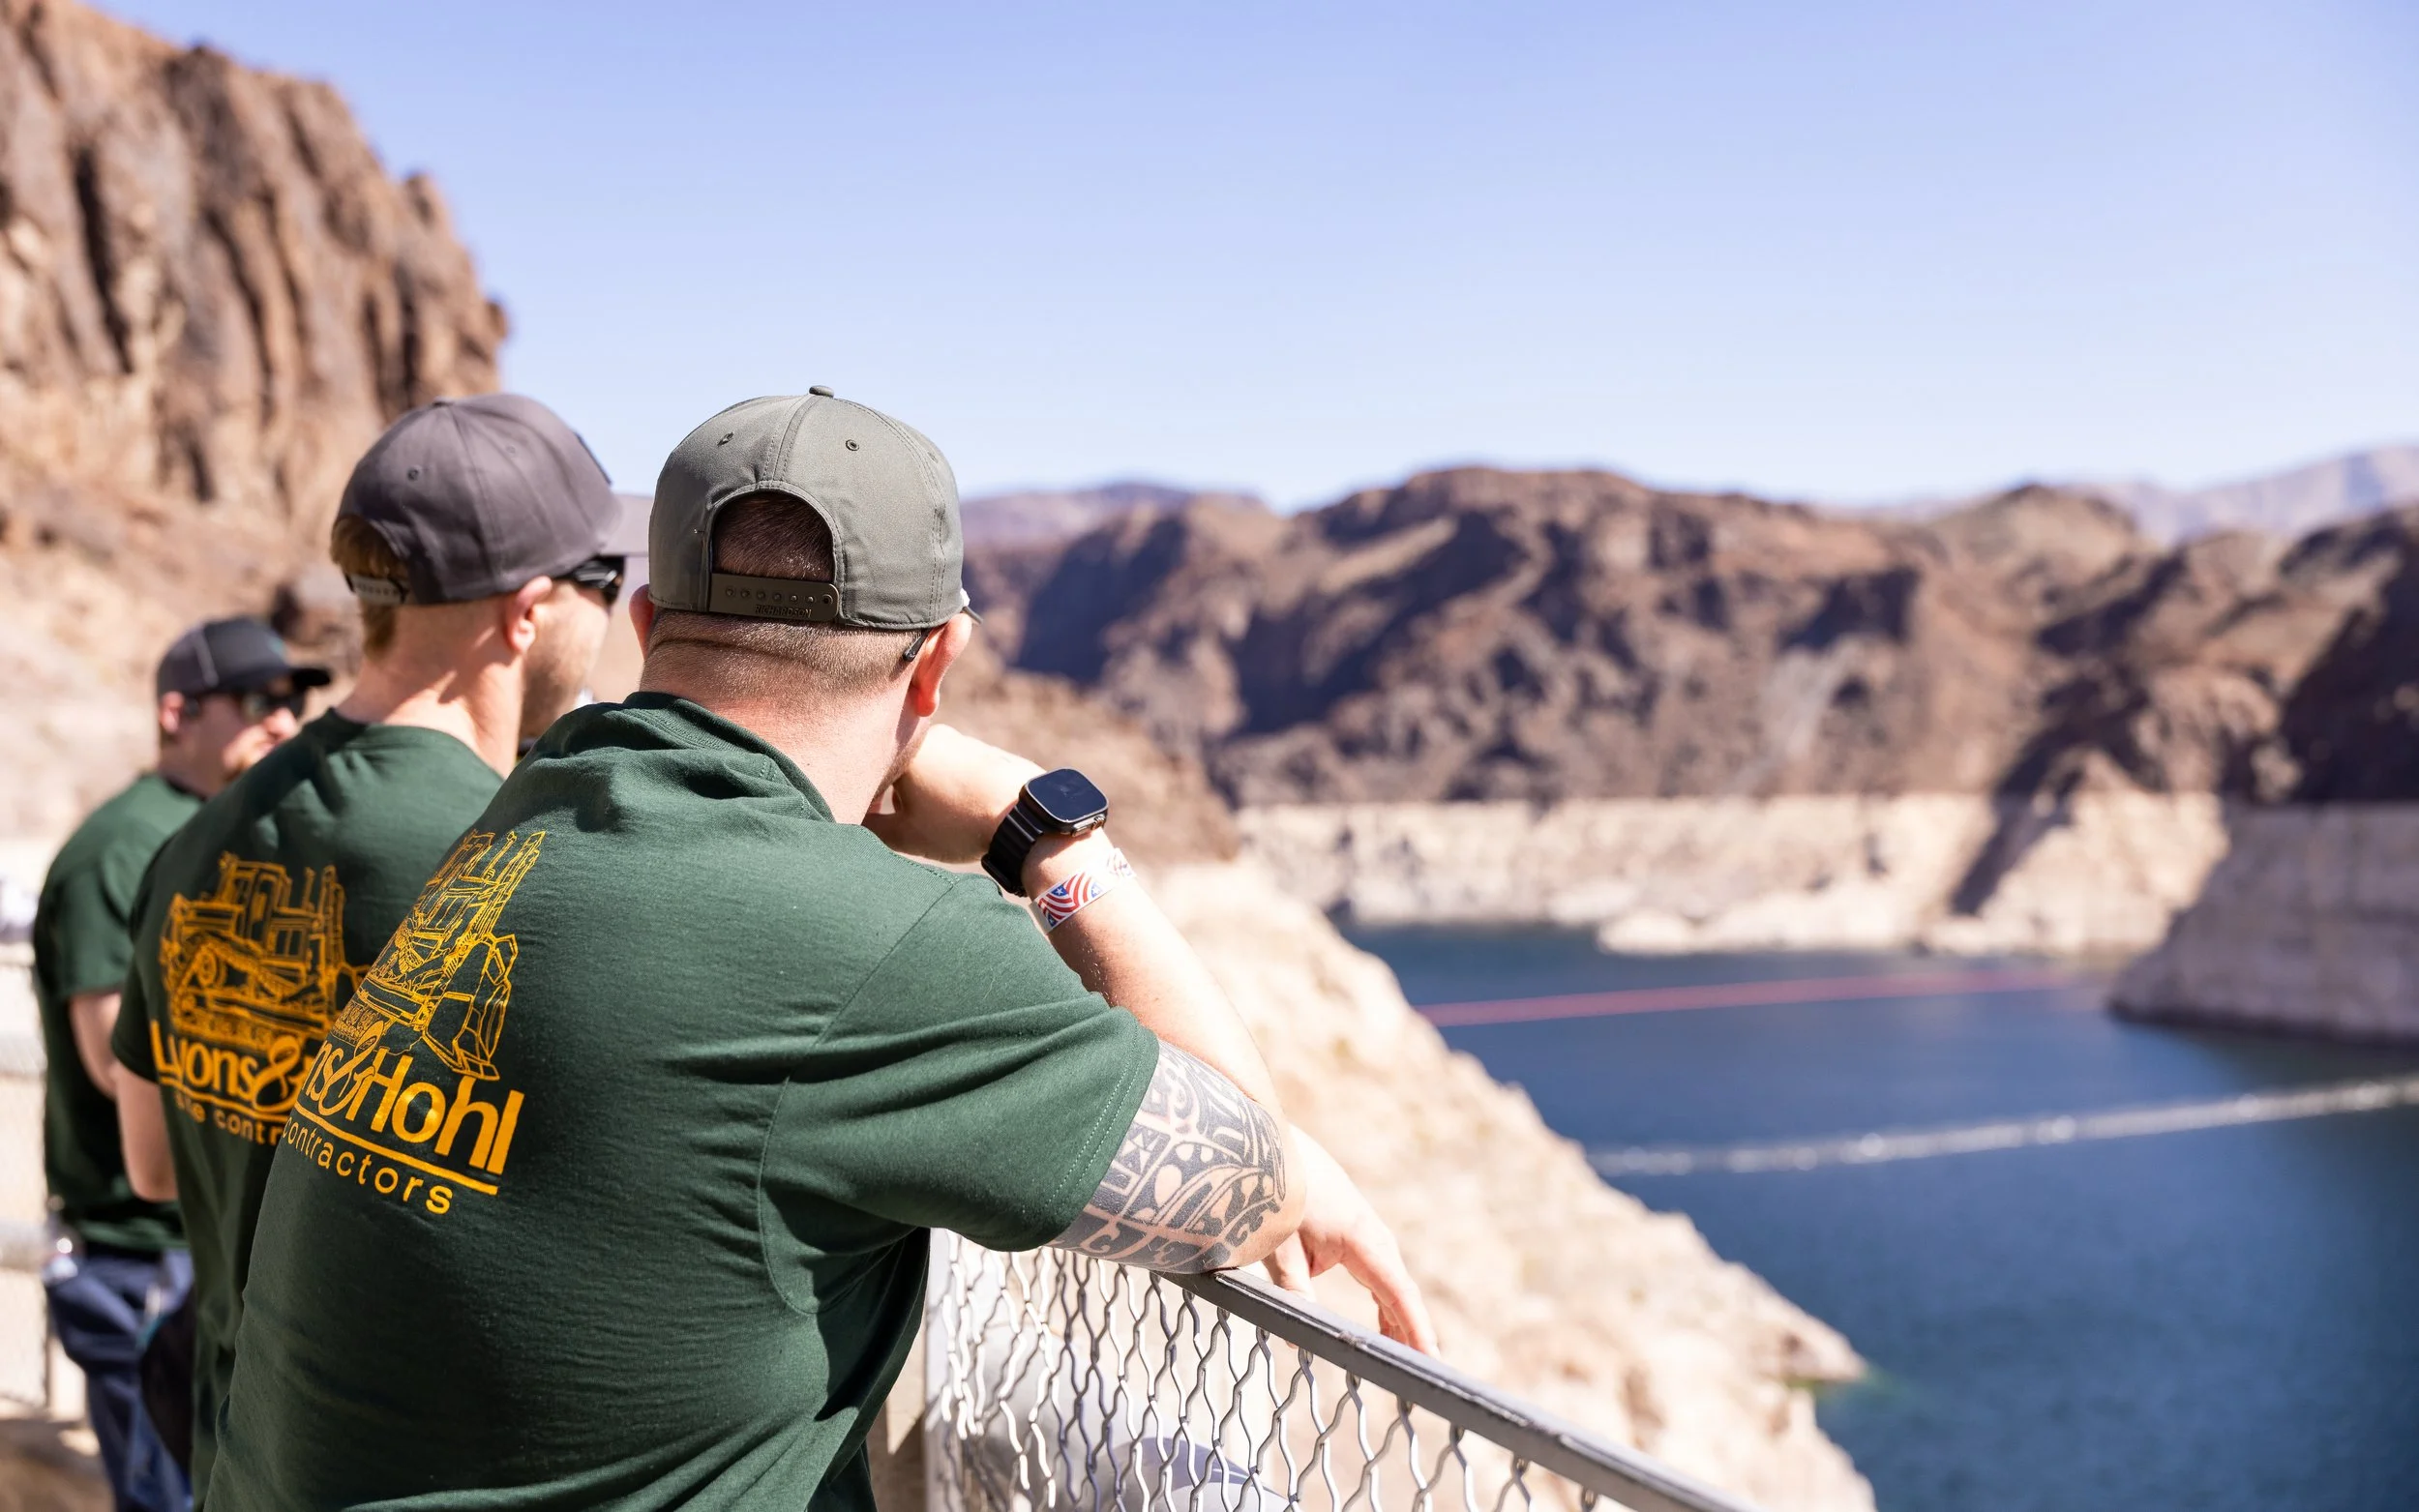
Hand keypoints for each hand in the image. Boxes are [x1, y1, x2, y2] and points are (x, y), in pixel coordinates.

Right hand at [862, 724, 1040, 862]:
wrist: (1025, 815)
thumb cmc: (960, 824)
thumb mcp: (906, 835)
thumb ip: (871, 828)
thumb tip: (851, 823)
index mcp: (904, 749)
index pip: (868, 773)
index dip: (864, 802)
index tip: (870, 822)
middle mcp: (930, 735)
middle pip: (896, 766)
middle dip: (894, 796)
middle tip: (905, 823)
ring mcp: (960, 740)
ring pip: (927, 767)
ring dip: (923, 792)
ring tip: (938, 821)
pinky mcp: (983, 750)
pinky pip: (954, 768)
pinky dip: (949, 788)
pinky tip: (961, 811)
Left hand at [1263, 1129, 1438, 1354]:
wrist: (1271, 1148)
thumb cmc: (1275, 1196)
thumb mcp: (1278, 1246)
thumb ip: (1292, 1291)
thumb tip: (1296, 1338)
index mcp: (1362, 1239)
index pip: (1397, 1292)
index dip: (1415, 1328)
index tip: (1431, 1359)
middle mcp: (1374, 1236)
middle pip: (1400, 1292)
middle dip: (1414, 1332)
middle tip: (1423, 1374)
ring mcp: (1367, 1233)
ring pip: (1392, 1285)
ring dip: (1400, 1321)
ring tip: (1408, 1361)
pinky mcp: (1355, 1233)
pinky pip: (1379, 1275)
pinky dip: (1385, 1304)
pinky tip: (1385, 1328)